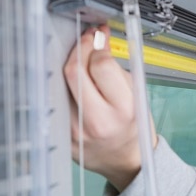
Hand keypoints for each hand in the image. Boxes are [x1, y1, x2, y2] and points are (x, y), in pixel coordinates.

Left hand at [64, 25, 154, 191]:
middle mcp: (98, 121)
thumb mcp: (138, 98)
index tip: (100, 36)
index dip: (98, 44)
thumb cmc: (134, 129)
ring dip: (71, 65)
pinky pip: (57, 101)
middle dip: (81, 49)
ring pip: (61, 83)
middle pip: (74, 71)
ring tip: (82, 59)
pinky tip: (74, 81)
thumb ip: (117, 71)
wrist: (126, 160)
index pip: (101, 66)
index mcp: (123, 110)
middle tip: (87, 41)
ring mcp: (76, 130)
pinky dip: (64, 85)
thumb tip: (99, 44)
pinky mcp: (62, 135)